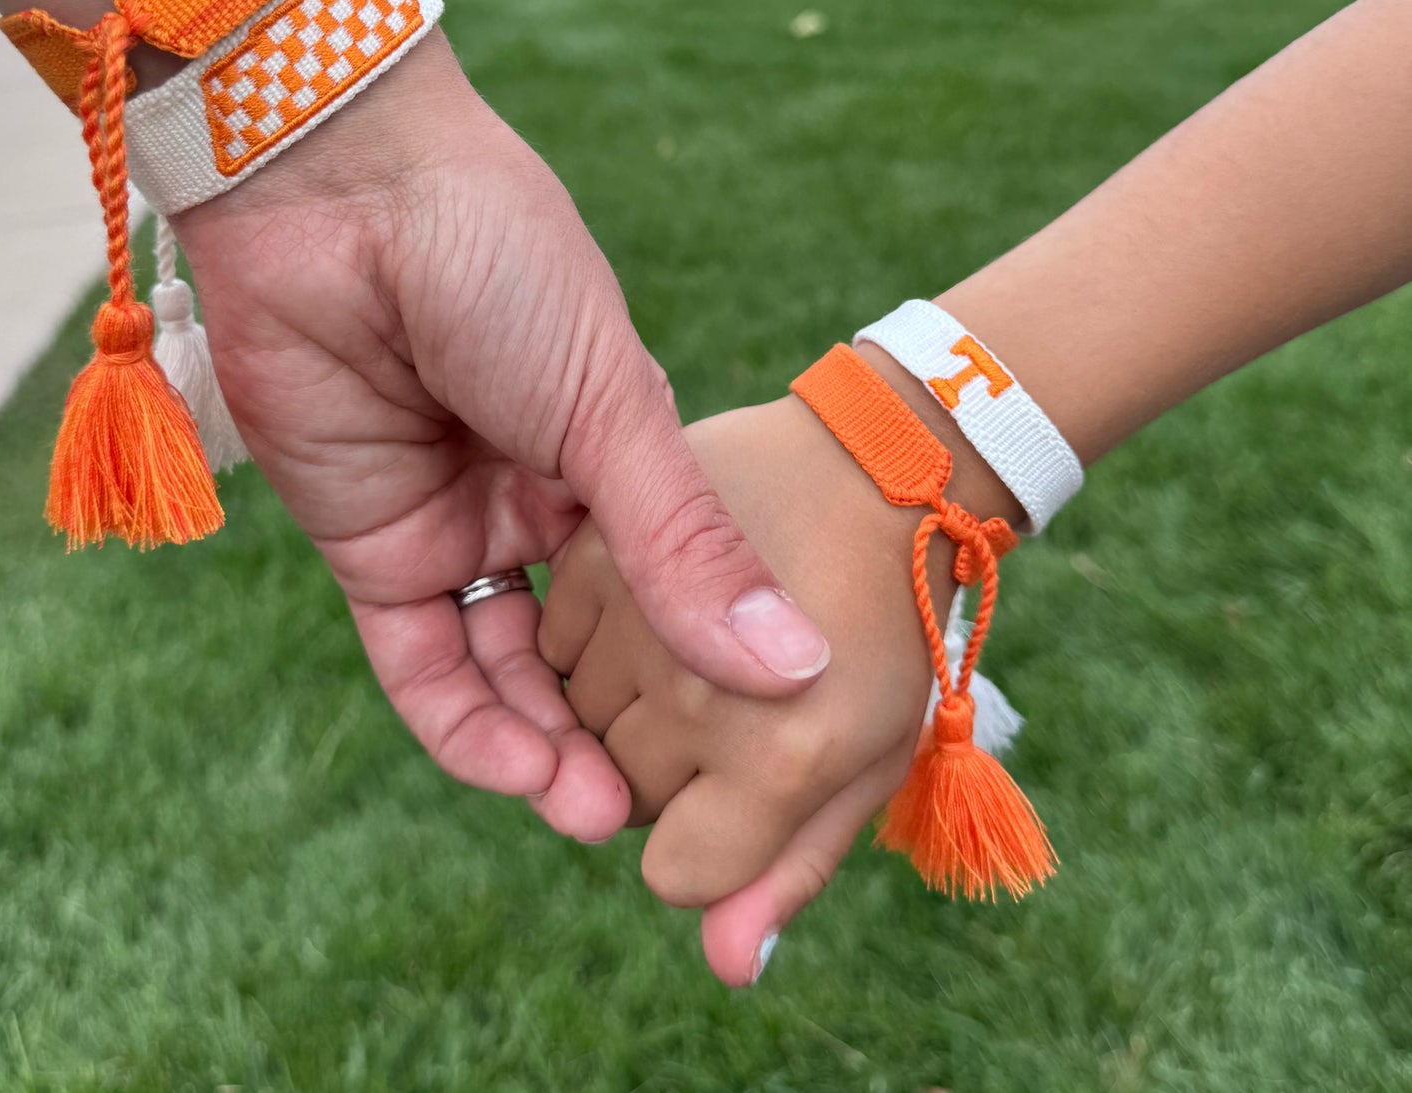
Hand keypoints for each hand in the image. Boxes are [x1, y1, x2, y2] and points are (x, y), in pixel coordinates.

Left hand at [171, 31, 830, 841]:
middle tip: (649, 809)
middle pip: (584, 640)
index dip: (692, 668)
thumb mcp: (616, 413)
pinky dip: (463, 718)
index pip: (661, 585)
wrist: (344, 192)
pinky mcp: (369, 540)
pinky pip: (419, 653)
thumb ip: (687, 548)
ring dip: (540, 743)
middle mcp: (535, 494)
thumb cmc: (503, 264)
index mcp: (612, 450)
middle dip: (614, 725)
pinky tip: (519, 769)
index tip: (736, 740)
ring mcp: (453, 519)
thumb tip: (797, 666)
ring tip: (590, 811)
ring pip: (503, 662)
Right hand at [539, 346, 1018, 980]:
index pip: (677, 873)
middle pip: (619, 796)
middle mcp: (692, 696)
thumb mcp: (867, 753)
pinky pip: (550, 644)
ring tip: (687, 650)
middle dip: (664, 770)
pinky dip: (587, 643)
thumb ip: (789, 865)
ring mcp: (634, 621)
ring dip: (615, 706)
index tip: (745, 781)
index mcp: (778, 756)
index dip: (710, 843)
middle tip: (726, 701)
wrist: (868, 466)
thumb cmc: (883, 623)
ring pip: (574, 724)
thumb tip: (732, 967)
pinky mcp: (591, 549)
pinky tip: (644, 607)